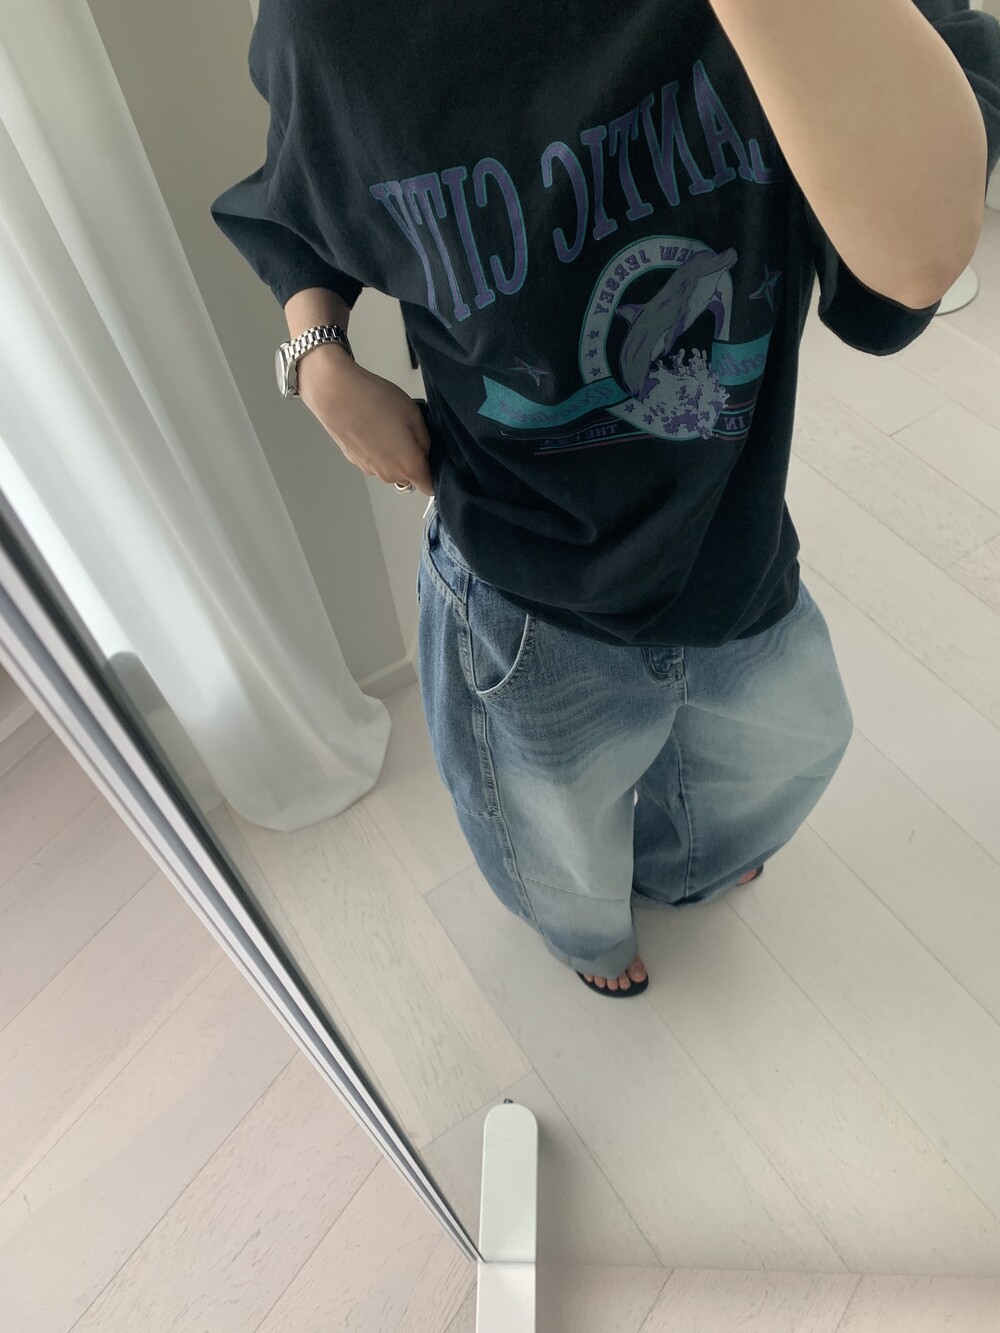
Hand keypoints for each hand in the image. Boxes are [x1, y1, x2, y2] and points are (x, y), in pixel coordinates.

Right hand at [297, 345, 433, 496]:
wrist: (335, 393)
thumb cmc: (375, 400)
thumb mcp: (414, 414)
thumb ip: (425, 440)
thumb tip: (425, 452)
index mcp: (408, 465)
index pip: (429, 487)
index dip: (434, 474)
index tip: (433, 459)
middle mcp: (389, 474)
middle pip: (410, 477)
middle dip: (413, 459)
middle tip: (408, 431)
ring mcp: (370, 470)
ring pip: (391, 468)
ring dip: (394, 454)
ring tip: (387, 425)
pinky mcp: (355, 461)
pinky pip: (375, 460)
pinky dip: (377, 448)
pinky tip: (372, 426)